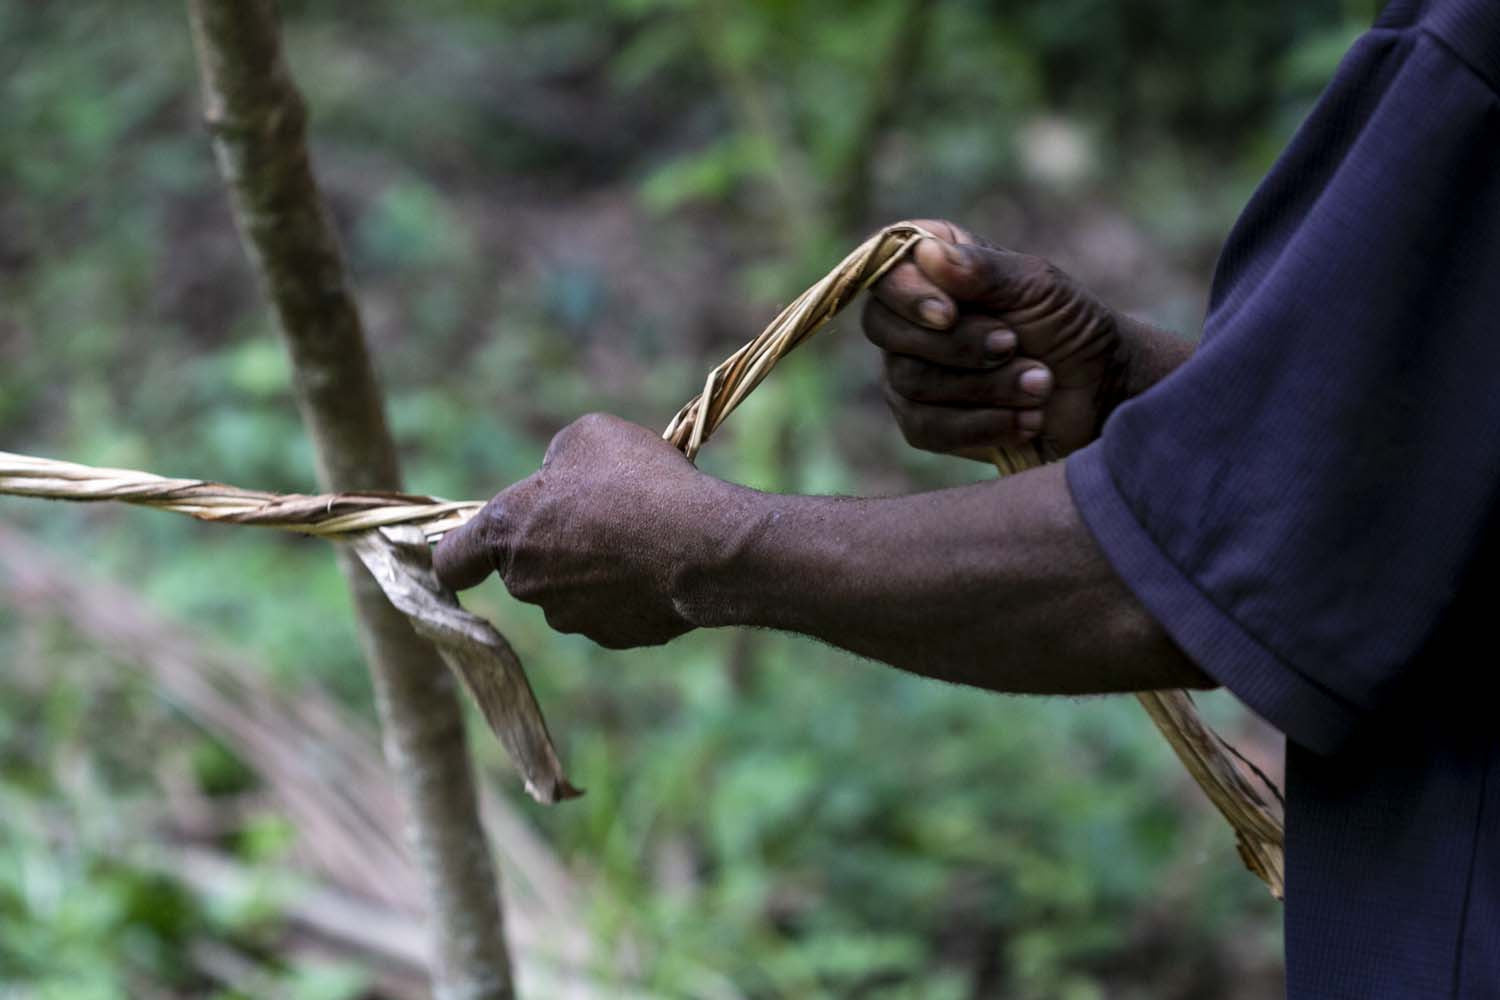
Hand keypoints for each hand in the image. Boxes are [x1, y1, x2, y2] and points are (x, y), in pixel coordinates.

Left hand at [433, 413, 719, 648]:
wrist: (701, 545)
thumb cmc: (637, 481)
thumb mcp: (587, 436)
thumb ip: (554, 460)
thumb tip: (556, 481)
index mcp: (506, 530)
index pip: (452, 560)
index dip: (458, 554)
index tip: (473, 553)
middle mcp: (527, 583)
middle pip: (524, 568)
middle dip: (554, 544)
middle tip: (602, 511)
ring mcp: (570, 617)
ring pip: (570, 590)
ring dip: (593, 567)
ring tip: (641, 534)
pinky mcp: (613, 637)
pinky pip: (612, 608)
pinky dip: (628, 590)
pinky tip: (660, 562)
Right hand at [862, 219, 1124, 457]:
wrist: (1101, 392)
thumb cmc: (1070, 325)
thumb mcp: (1038, 287)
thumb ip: (983, 270)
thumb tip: (927, 253)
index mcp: (931, 269)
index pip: (885, 273)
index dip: (907, 295)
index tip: (949, 313)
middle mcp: (909, 319)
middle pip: (886, 330)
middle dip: (956, 345)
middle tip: (1014, 345)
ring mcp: (908, 373)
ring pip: (910, 382)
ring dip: (985, 387)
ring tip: (1040, 384)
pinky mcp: (923, 423)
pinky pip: (925, 428)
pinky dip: (982, 425)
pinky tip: (1026, 420)